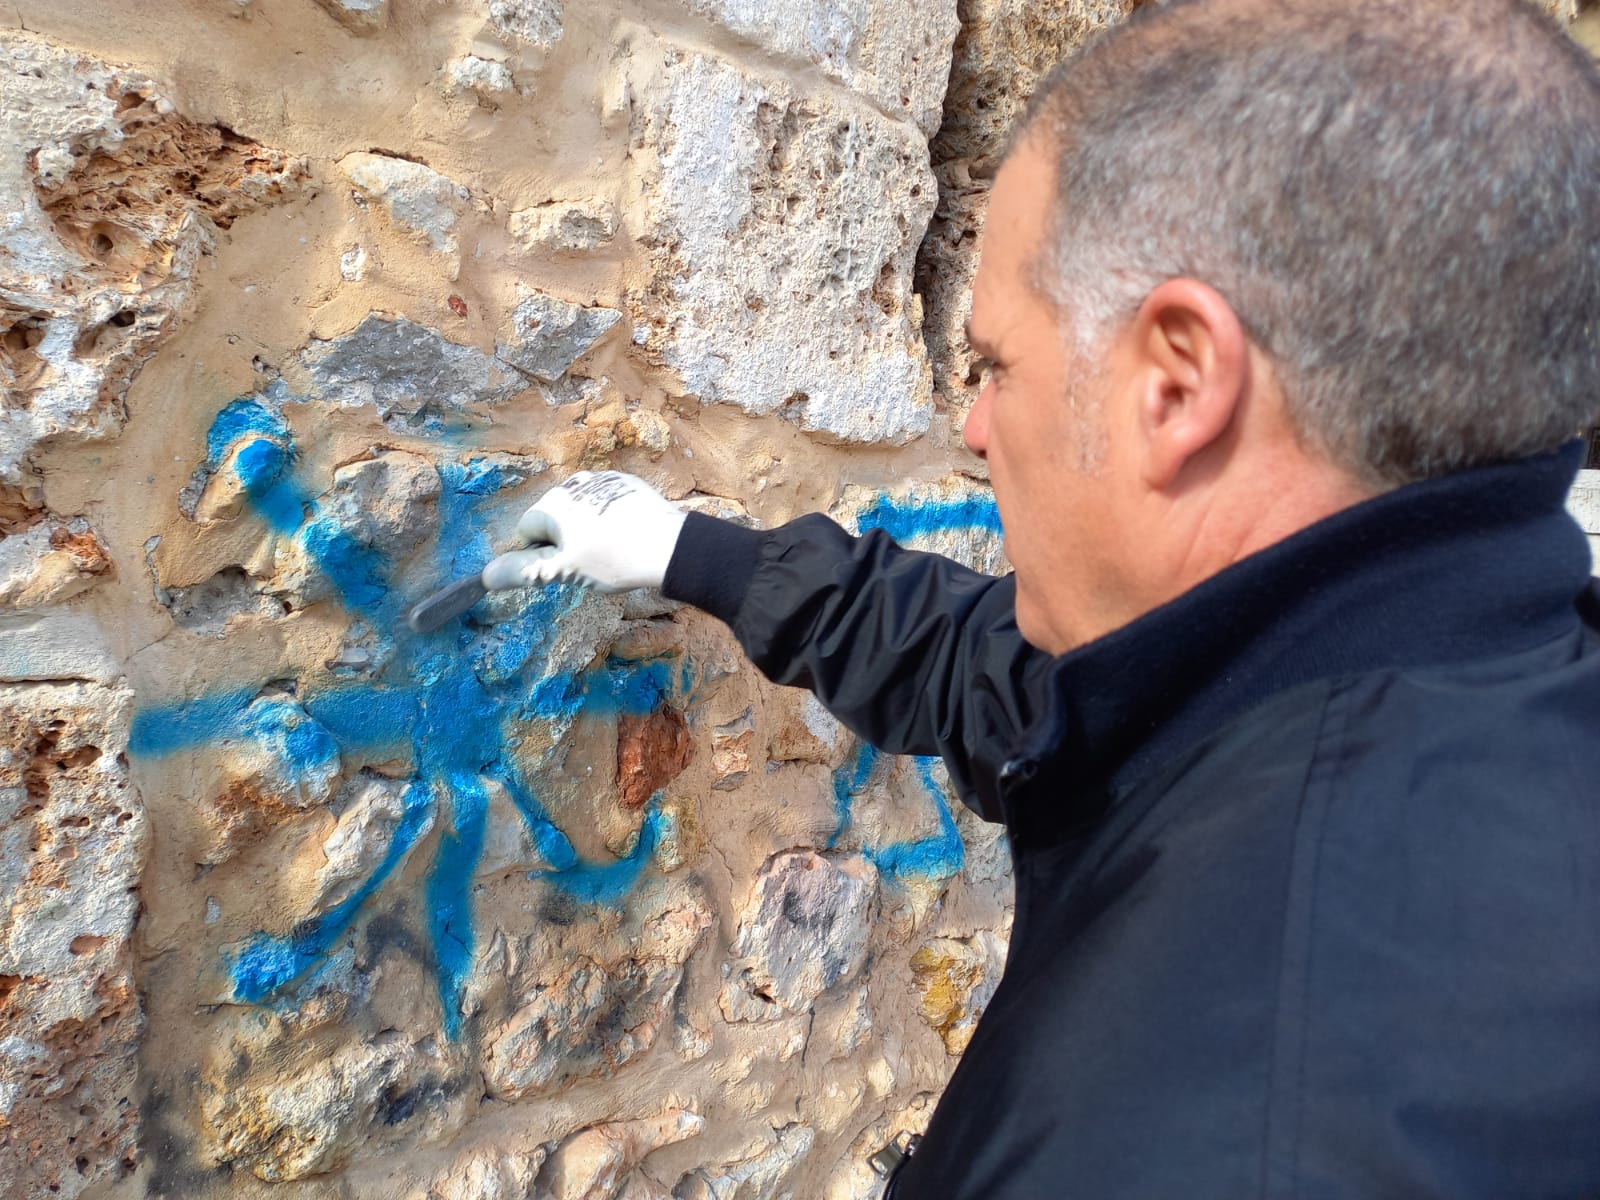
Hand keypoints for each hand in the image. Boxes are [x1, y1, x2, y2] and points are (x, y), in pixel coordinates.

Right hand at [481, 470, 686, 592]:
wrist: (668, 546)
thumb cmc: (611, 560)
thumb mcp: (563, 571)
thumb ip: (523, 571)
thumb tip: (485, 576)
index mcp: (551, 503)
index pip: (527, 530)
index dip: (543, 553)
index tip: (566, 565)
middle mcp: (571, 483)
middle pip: (553, 517)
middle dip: (564, 539)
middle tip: (590, 561)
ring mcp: (601, 480)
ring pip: (580, 509)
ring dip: (586, 527)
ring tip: (610, 549)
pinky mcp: (625, 483)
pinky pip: (605, 502)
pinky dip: (609, 517)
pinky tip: (626, 534)